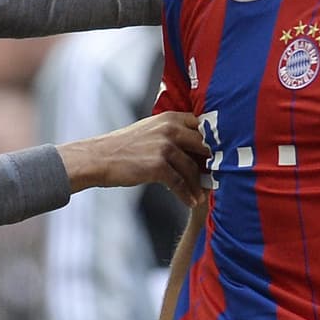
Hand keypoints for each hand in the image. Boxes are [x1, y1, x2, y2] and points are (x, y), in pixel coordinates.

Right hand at [60, 111, 208, 201]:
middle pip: (203, 146)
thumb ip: (171, 133)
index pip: (202, 126)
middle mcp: (170, 129)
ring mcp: (164, 147)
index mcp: (170, 118)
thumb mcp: (149, 130)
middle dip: (213, 163)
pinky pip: (180, 183)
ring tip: (204, 194)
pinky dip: (187, 194)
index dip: (214, 141)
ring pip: (192, 168)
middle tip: (219, 176)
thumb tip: (193, 146)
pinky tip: (191, 202)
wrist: (98, 158)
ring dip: (200, 184)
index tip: (222, 155)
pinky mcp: (157, 166)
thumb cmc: (122, 147)